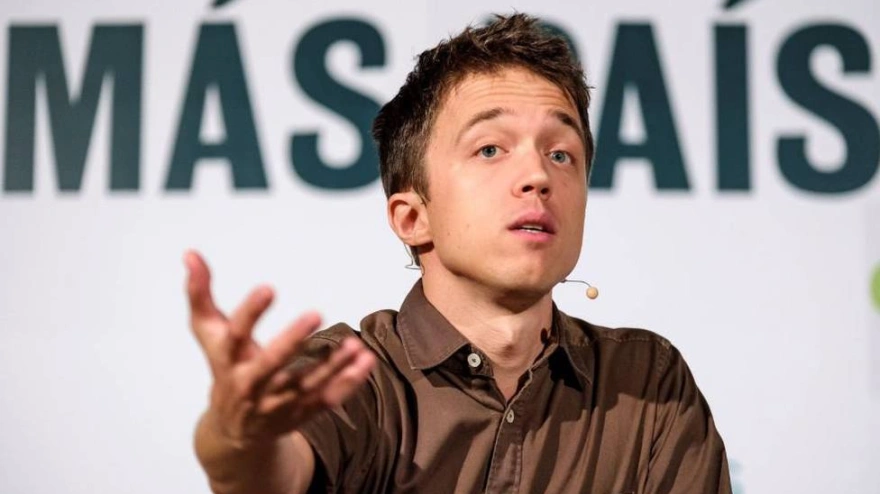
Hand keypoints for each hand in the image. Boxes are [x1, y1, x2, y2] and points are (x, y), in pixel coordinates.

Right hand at [185, 250, 375, 450]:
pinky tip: (366, 360)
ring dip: (332, 365)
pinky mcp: (299, 414)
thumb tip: (190, 254)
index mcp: (228, 360)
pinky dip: (348, 382)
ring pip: (306, 385)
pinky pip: (327, 399)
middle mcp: (250, 385)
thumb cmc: (224, 367)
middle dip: (292, 340)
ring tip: (354, 343)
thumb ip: (200, 294)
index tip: (269, 287)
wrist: (233, 431)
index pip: (236, 334)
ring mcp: (276, 403)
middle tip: (315, 313)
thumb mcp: (208, 332)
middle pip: (270, 364)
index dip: (251, 312)